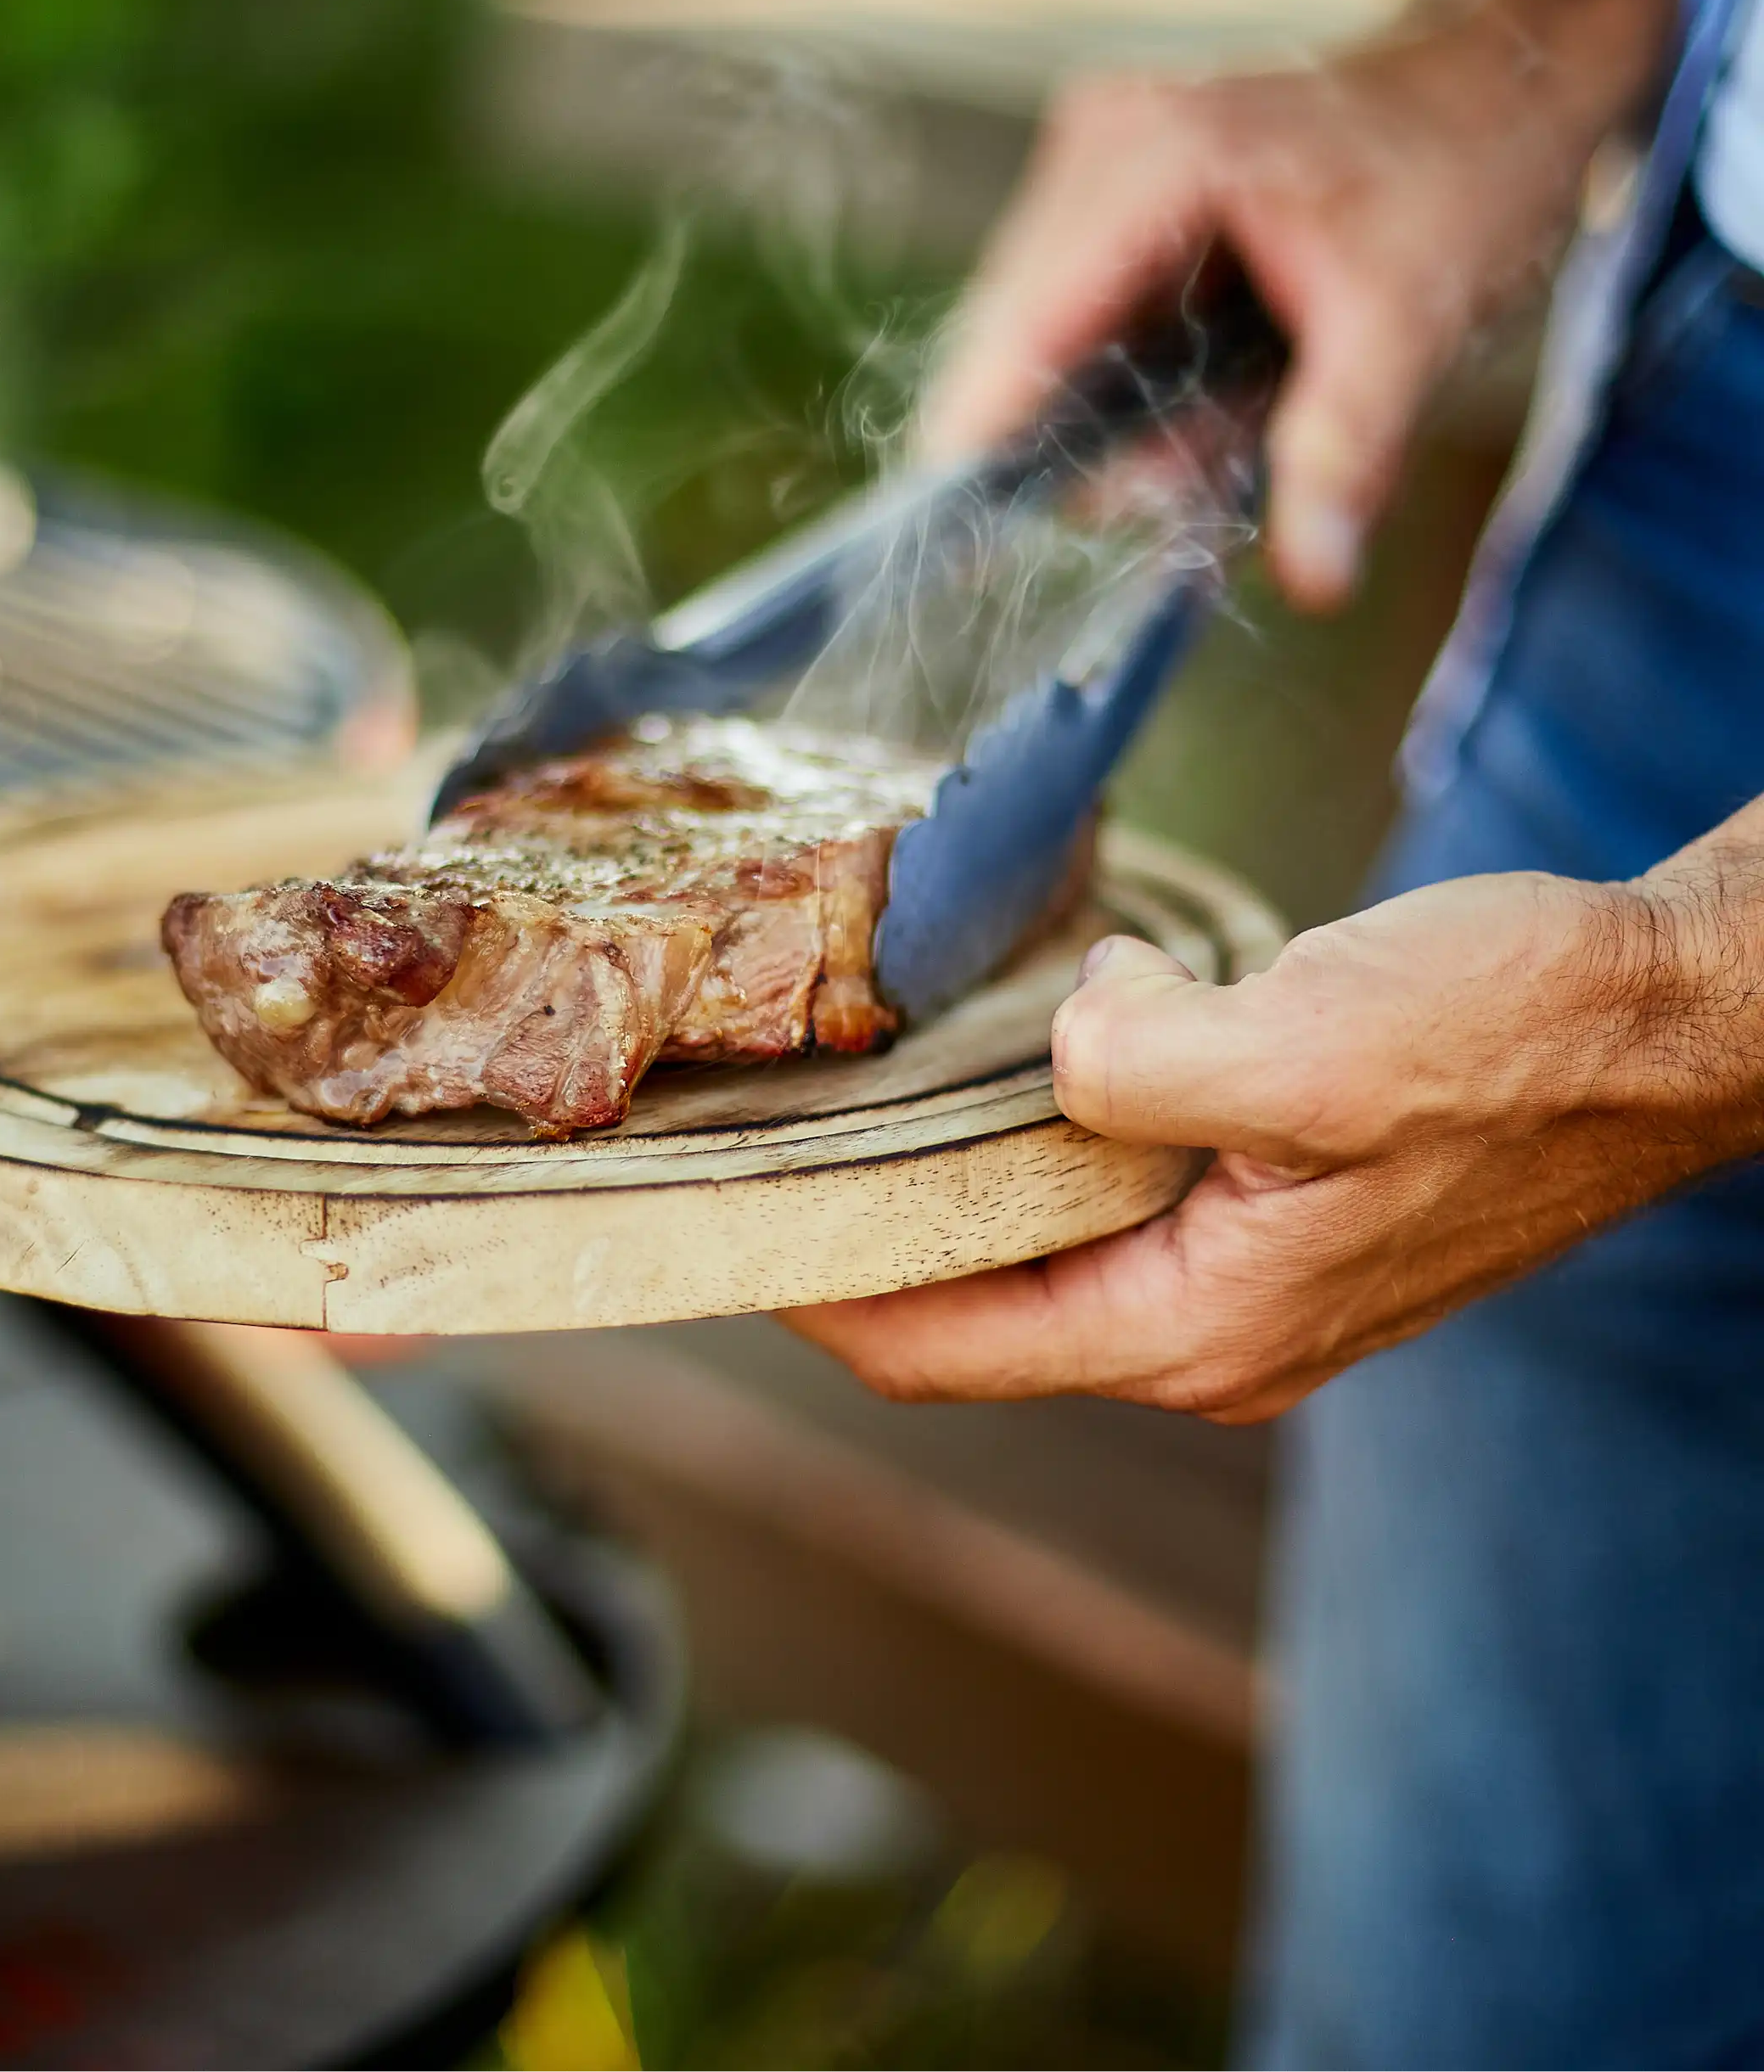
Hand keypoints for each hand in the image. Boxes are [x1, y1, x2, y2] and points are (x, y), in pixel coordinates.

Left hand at [784, 852, 1763, 1422]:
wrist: (1657, 1022)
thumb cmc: (1514, 1040)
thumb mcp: (1308, 1044)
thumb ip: (1140, 1067)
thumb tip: (1063, 1042)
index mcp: (1193, 1328)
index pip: (940, 1352)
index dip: (815, 1294)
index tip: (718, 1221)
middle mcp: (1204, 1333)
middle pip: (973, 1314)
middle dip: (863, 1240)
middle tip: (764, 1140)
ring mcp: (1238, 1283)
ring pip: (1038, 1253)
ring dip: (950, 1183)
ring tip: (854, 1096)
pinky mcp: (1268, 1218)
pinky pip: (1107, 1202)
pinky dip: (1039, 1146)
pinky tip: (1005, 1063)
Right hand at [926, 0, 1671, 607]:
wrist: (1495, 86)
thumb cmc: (1464, 172)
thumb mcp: (1415, 323)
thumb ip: (1346, 452)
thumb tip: (1314, 575)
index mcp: (1159, 161)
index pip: (1020, 330)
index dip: (978, 446)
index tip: (954, 551)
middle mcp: (1100, 148)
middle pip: (1012, 346)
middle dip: (1084, 444)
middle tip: (1190, 478)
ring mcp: (1092, 164)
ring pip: (1034, 344)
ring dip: (1108, 420)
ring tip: (1224, 416)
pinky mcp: (1101, 194)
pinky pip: (1069, 325)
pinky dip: (1123, 387)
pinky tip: (1203, 389)